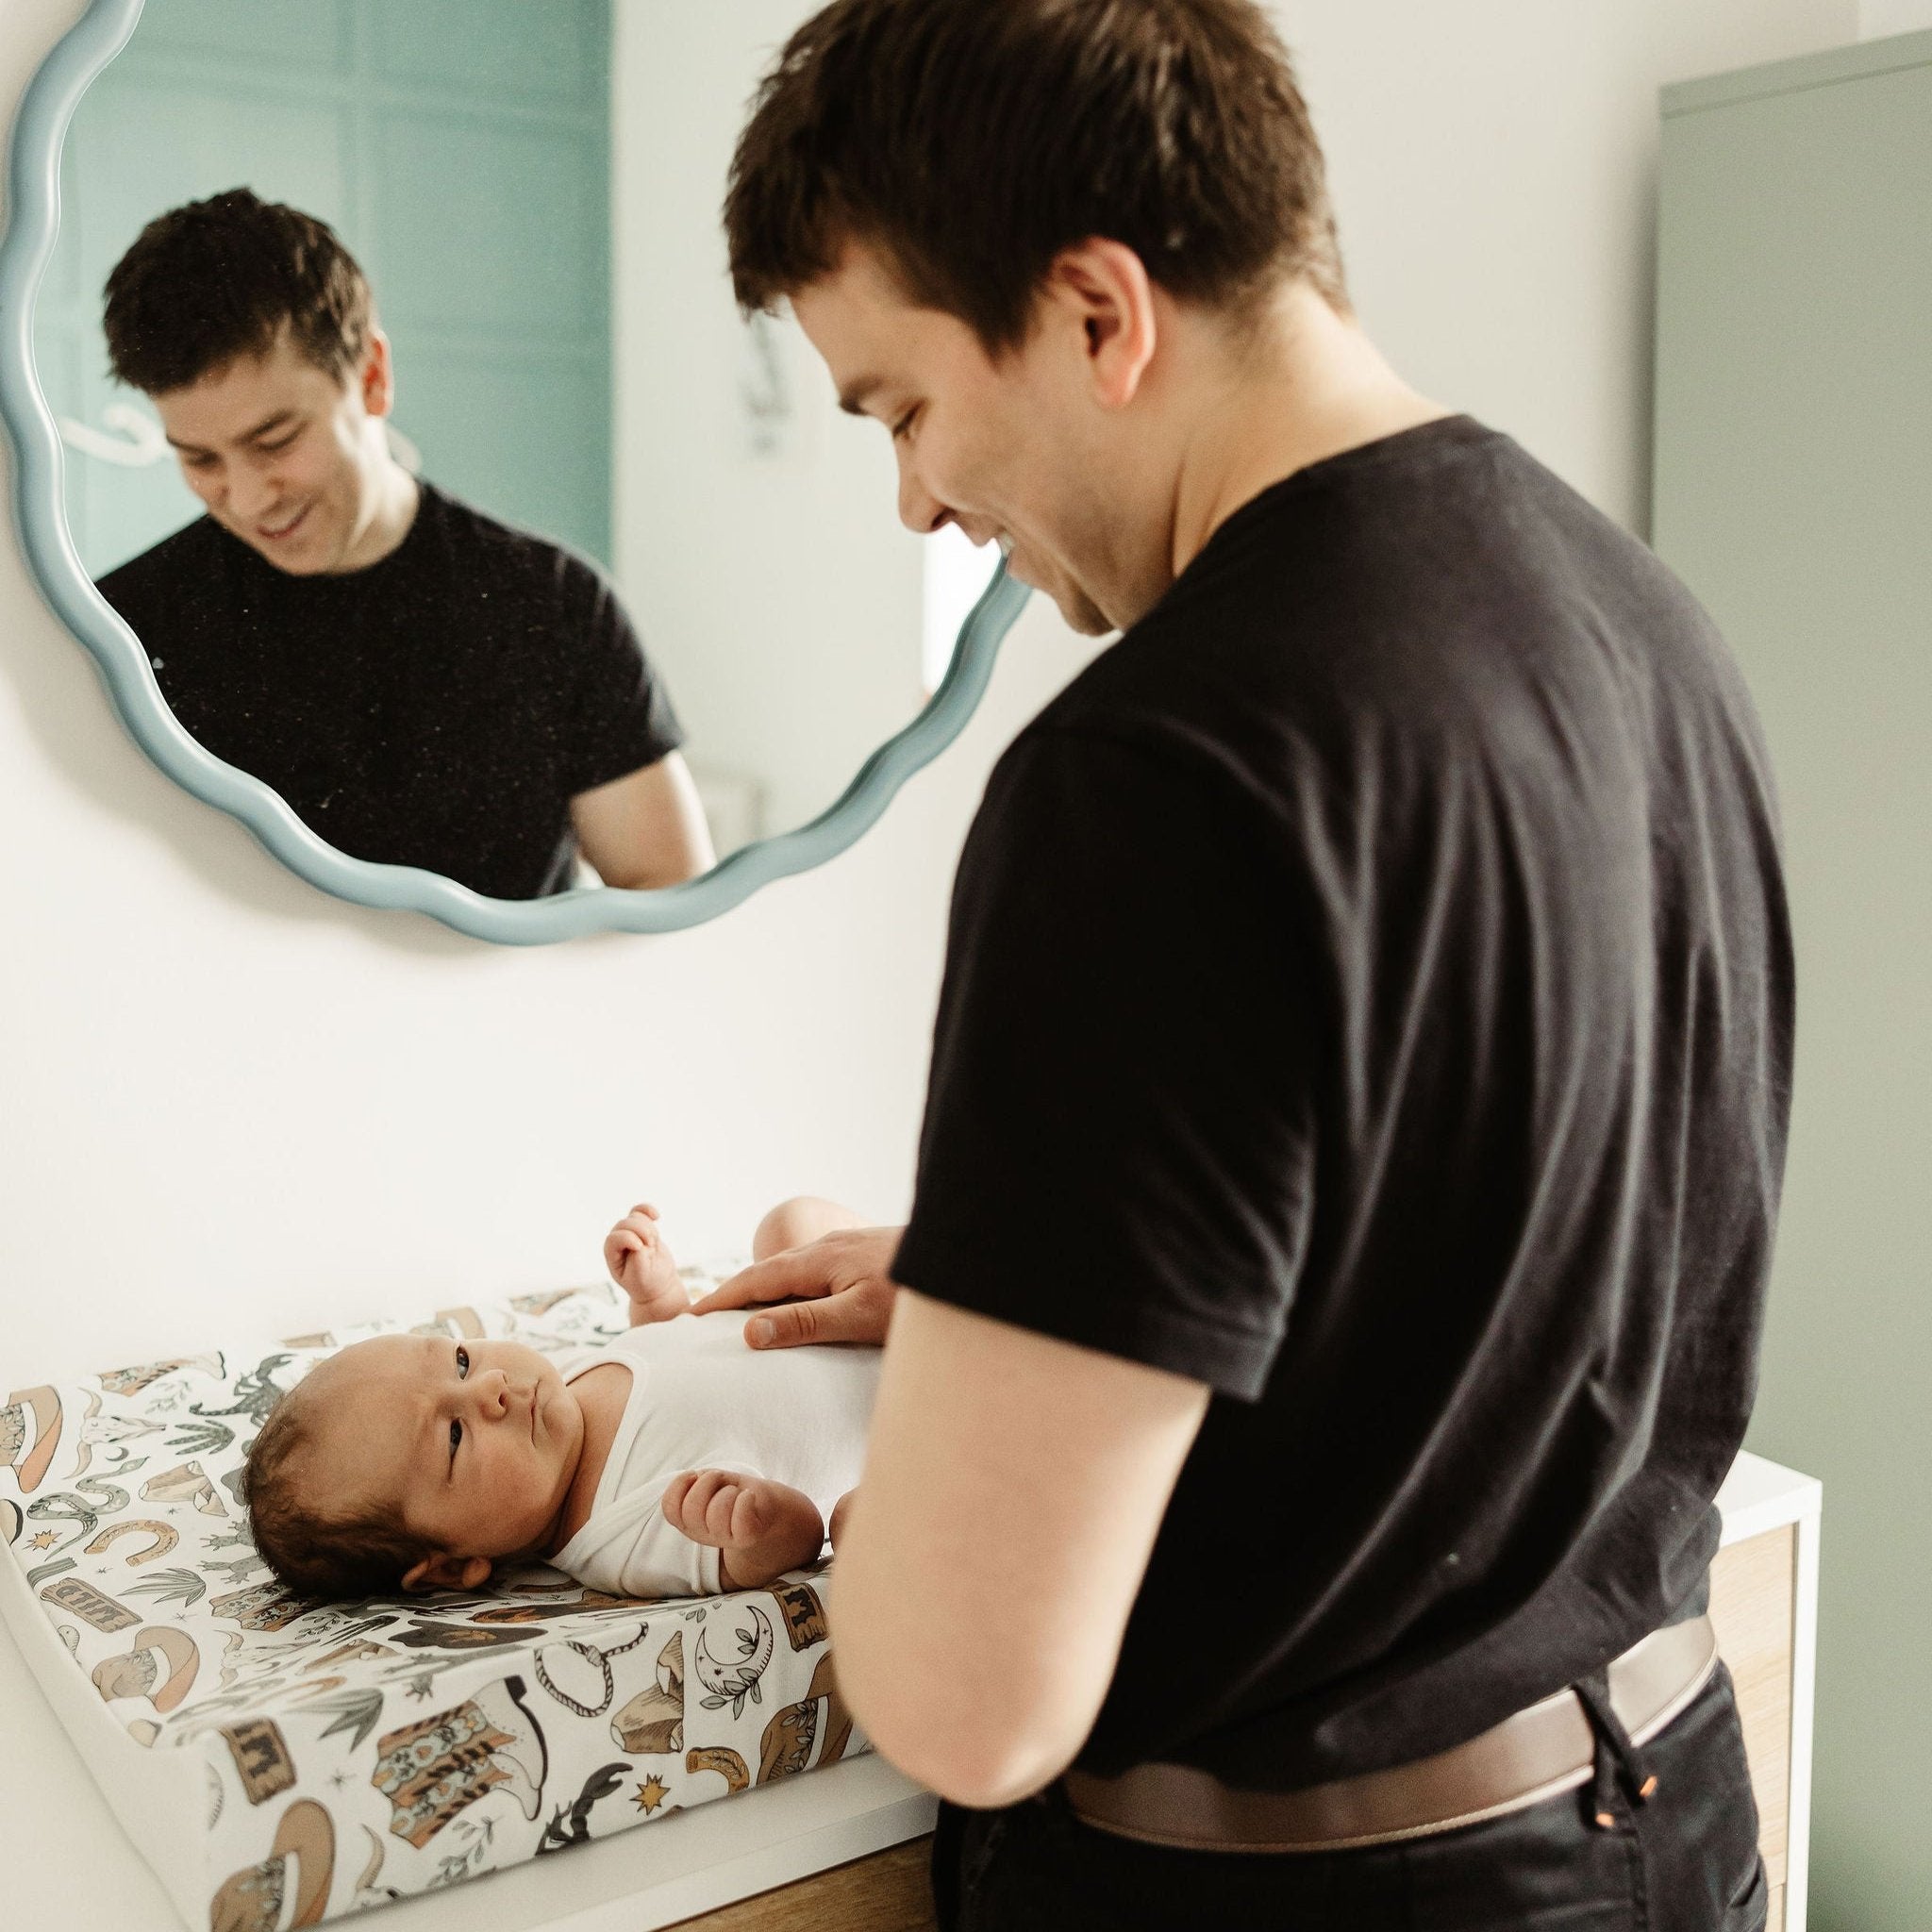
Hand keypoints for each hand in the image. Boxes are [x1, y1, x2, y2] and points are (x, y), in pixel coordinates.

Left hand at [605, 1202, 686, 1322]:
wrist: (657, 1283)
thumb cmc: (645, 1283)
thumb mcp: (640, 1276)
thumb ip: (637, 1258)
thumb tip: (641, 1240)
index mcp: (612, 1254)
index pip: (614, 1238)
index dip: (628, 1238)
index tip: (641, 1248)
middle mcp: (617, 1241)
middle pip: (625, 1223)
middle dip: (642, 1232)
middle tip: (651, 1247)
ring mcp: (629, 1233)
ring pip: (636, 1217)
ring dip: (649, 1228)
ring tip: (653, 1244)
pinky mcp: (641, 1228)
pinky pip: (641, 1211)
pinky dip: (648, 1210)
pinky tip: (656, 1216)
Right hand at [660, 1469, 824, 1589]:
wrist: (773, 1511)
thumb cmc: (739, 1494)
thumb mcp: (714, 1486)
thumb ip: (700, 1483)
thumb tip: (695, 1477)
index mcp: (690, 1522)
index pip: (669, 1507)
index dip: (679, 1485)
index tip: (696, 1475)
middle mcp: (704, 1533)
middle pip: (691, 1509)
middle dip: (706, 1482)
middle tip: (721, 1479)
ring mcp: (725, 1538)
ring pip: (715, 1513)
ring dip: (728, 1491)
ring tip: (736, 1491)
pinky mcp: (747, 1537)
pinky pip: (740, 1520)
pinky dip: (745, 1501)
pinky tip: (749, 1497)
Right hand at [688, 1225, 904, 1347]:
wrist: (970, 1260)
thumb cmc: (916, 1296)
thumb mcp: (858, 1317)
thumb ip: (805, 1324)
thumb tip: (748, 1331)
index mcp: (819, 1261)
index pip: (755, 1281)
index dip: (720, 1300)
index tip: (689, 1319)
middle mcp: (829, 1248)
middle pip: (770, 1271)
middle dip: (735, 1293)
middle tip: (705, 1319)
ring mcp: (849, 1248)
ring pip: (794, 1270)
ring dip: (764, 1289)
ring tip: (744, 1314)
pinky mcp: (867, 1256)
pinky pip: (816, 1272)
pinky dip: (793, 1287)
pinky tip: (803, 1300)